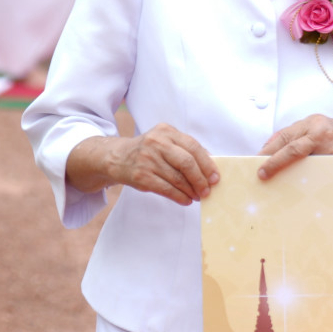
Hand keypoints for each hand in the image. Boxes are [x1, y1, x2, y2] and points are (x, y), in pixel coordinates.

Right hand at [102, 123, 220, 203]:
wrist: (117, 158)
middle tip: (208, 190)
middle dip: (201, 179)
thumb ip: (185, 148)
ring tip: (198, 196)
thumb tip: (210, 165)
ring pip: (177, 178)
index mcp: (166, 131)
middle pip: (187, 163)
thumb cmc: (149, 151)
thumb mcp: (165, 141)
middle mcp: (156, 143)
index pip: (193, 147)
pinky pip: (166, 189)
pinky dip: (179, 196)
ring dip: (191, 191)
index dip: (207, 164)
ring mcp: (147, 159)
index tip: (215, 177)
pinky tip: (186, 200)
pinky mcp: (141, 175)